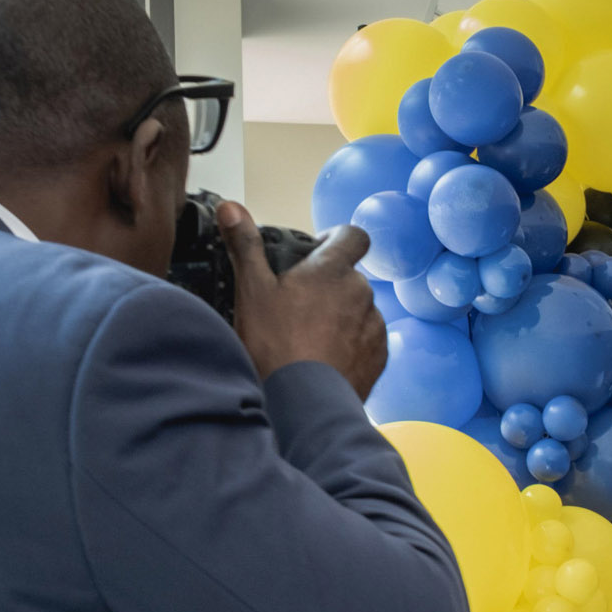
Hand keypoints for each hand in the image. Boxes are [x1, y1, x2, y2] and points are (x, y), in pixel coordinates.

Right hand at [219, 200, 384, 397]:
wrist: (303, 405)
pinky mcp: (380, 356)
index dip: (337, 238)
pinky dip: (351, 344)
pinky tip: (324, 359)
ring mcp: (375, 326)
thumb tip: (230, 207)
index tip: (318, 251)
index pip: (353, 235)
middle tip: (299, 305)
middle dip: (330, 285)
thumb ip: (245, 245)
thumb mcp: (252, 290)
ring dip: (341, 316)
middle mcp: (362, 293)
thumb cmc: (276, 346)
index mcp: (333, 270)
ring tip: (310, 338)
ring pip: (359, 310)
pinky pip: (367, 340)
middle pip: (351, 277)